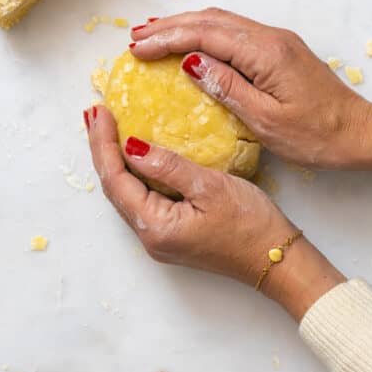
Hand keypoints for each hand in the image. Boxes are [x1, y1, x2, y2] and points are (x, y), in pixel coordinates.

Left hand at [84, 104, 343, 320]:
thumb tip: (130, 146)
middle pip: (114, 187)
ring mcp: (160, 238)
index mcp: (155, 227)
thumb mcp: (210, 187)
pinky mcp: (172, 234)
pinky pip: (142, 198)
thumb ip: (168, 166)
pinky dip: (134, 172)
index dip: (103, 144)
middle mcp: (150, 237)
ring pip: (126, 193)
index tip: (99, 111)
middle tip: (95, 113)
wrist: (277, 259)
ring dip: (115, 160)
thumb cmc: (251, 224)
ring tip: (106, 129)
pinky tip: (135, 155)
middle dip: (102, 149)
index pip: (116, 179)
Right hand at [129, 9, 371, 171]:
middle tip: (135, 37)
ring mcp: (276, 42)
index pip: (205, 36)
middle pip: (211, 20)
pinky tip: (190, 45)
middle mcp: (270, 38)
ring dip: (185, 26)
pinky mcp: (279, 51)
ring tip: (152, 35)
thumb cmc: (317, 136)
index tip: (137, 47)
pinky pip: (233, 33)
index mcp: (266, 53)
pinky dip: (205, 34)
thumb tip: (190, 61)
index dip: (167, 38)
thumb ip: (227, 88)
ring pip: (221, 23)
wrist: (360, 134)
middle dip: (170, 26)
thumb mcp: (266, 121)